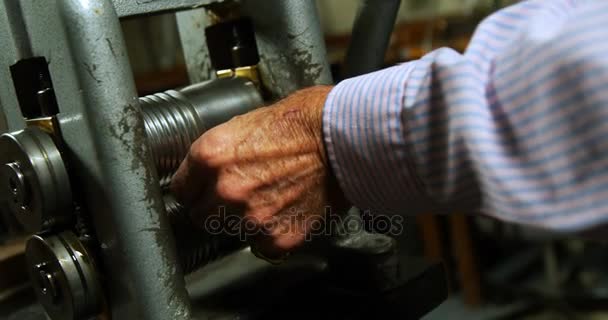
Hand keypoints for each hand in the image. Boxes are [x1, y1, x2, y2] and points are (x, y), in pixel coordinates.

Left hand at [170, 85, 347, 260]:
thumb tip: (202, 175)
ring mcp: (252, 216)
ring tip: (270, 199)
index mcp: (210, 156)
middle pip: (201, 217)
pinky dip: (272, 234)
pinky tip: (285, 211)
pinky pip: (263, 245)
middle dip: (216, 209)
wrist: (338, 137)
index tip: (205, 191)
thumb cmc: (297, 124)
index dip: (195, 190)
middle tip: (242, 195)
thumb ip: (216, 156)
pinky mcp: (278, 235)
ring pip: (231, 233)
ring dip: (244, 222)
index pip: (181, 191)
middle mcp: (226, 189)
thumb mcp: (242, 125)